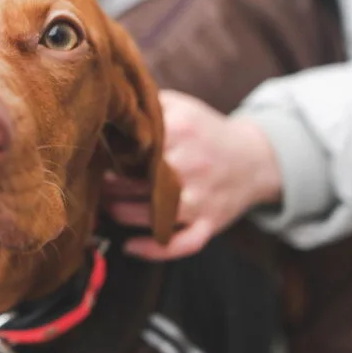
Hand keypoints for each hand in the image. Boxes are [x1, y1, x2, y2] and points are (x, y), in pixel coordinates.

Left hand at [102, 90, 281, 259]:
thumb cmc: (207, 132)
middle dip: (111, 185)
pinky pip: (183, 243)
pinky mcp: (211, 223)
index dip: (111, 152)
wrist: (256, 158)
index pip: (135, 144)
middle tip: (96, 182)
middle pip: (138, 181)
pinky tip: (129, 246)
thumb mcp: (182, 106)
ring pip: (152, 214)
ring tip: (106, 205)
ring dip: (121, 213)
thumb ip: (148, 104)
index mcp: (183, 131)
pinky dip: (155, 249)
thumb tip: (110, 103)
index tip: (98, 154)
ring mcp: (203, 199)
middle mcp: (193, 165)